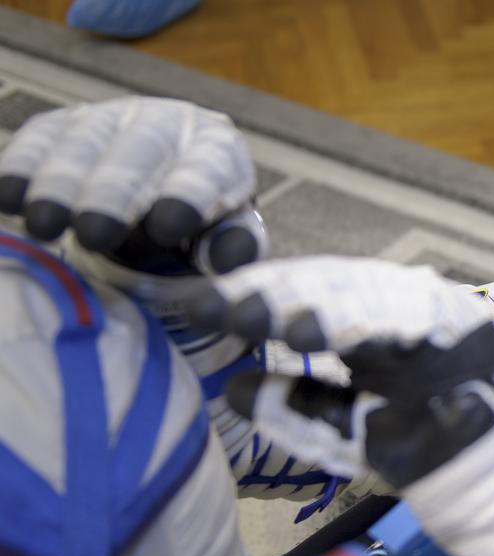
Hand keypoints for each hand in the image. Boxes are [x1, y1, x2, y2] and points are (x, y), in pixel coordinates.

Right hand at [0, 96, 263, 274]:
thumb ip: (231, 247)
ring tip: (45, 225)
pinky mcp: (67, 123)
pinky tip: (7, 198)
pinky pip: (40, 138)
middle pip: (140, 152)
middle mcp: (169, 123)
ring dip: (60, 184)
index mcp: (218, 151)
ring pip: (84, 143)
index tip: (166, 229)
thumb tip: (224, 258)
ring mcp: (114, 118)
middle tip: (94, 233)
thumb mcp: (227, 238)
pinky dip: (22, 166)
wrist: (165, 195)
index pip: (206, 170)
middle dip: (113, 193)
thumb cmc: (204, 225)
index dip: (186, 196)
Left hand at [187, 256, 493, 485]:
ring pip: (360, 292)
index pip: (298, 301)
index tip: (187, 305)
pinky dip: (364, 318)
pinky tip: (317, 328)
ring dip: (307, 300)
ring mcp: (433, 312)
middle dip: (265, 293)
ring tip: (254, 315)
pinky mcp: (467, 323)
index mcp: (368, 334)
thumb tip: (238, 386)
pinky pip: (410, 315)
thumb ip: (305, 410)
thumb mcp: (356, 434)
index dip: (245, 299)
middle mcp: (396, 314)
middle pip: (321, 286)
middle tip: (208, 303)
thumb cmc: (442, 455)